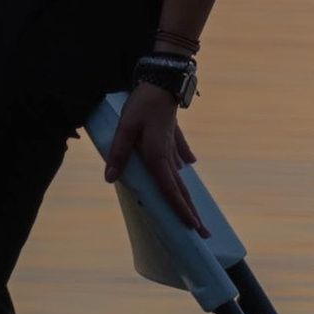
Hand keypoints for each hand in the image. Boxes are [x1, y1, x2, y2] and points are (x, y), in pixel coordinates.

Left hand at [102, 80, 202, 230]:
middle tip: (203, 233)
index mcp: (157, 157)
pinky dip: (182, 165)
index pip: (170, 190)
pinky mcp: (171, 135)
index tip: (192, 228)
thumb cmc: (142, 103)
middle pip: (181, 190)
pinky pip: (178, 156)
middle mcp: (168, 156)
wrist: (162, 80)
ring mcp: (172, 146)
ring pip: (181, 177)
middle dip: (191, 213)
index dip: (180, 210)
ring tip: (195, 212)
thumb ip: (118, 153)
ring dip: (188, 197)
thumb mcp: (125, 127)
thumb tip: (109, 178)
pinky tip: (188, 166)